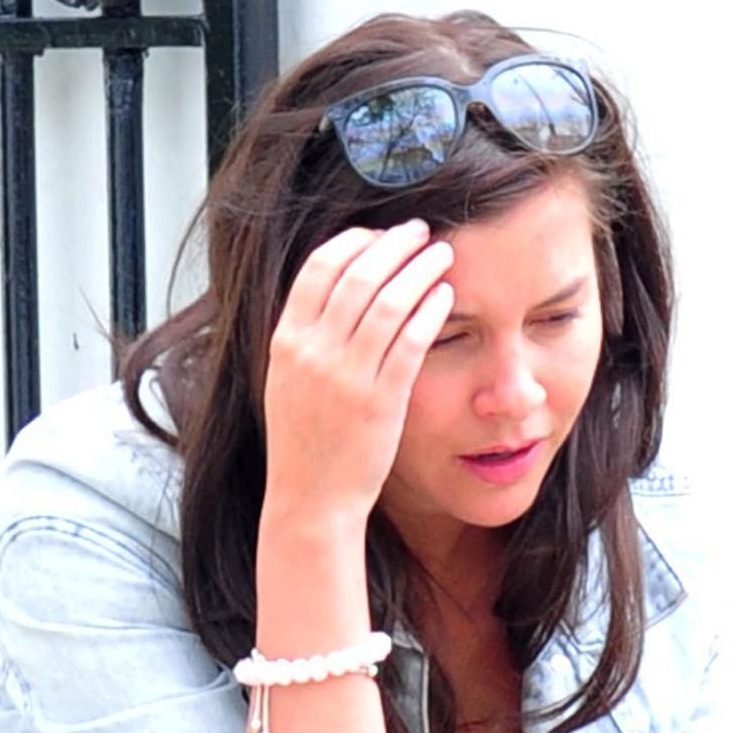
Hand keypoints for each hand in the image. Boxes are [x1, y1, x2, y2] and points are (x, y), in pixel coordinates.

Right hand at [261, 220, 454, 523]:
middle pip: (358, 274)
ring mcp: (346, 377)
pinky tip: (445, 296)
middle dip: (394, 244)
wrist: (310, 500)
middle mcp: (313, 353)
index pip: (319, 268)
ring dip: (420, 269)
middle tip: (420, 232)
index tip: (379, 234)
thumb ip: (305, 337)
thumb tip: (332, 291)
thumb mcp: (288, 381)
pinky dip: (430, 310)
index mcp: (286, 342)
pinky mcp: (380, 401)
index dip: (354, 241)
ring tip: (441, 255)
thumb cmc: (305, 444)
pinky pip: (410, 341)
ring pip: (388, 301)